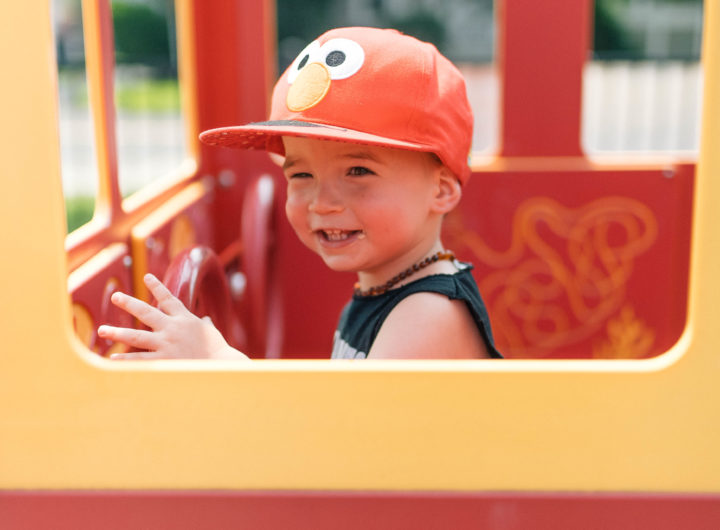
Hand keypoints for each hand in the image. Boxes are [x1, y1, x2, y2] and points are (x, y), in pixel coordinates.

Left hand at [98, 273, 248, 360]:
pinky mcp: (165, 359)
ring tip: (103, 330)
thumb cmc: (218, 349)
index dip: (156, 287)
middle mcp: (173, 327)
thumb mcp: (211, 332)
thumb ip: (204, 324)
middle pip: (146, 312)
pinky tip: (113, 358)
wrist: (221, 365)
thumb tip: (204, 320)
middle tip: (116, 296)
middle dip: (129, 303)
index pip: (168, 299)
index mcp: (185, 318)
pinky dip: (126, 359)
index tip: (147, 277)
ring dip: (118, 332)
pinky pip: (141, 359)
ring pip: (137, 336)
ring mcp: (167, 343)